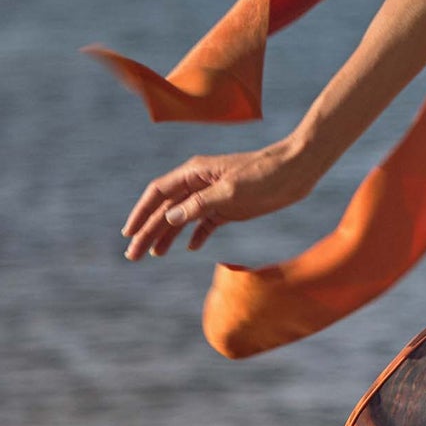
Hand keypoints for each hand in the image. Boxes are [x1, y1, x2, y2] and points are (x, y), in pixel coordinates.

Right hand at [122, 138, 323, 261]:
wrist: (296, 170)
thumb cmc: (264, 175)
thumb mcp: (231, 191)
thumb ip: (199, 205)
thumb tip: (169, 219)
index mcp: (195, 172)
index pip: (158, 193)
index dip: (141, 213)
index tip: (128, 234)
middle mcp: (200, 183)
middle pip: (166, 208)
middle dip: (148, 231)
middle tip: (133, 256)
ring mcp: (214, 195)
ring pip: (183, 217)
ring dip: (167, 236)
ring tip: (154, 255)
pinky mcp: (229, 206)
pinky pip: (206, 222)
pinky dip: (196, 235)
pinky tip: (190, 248)